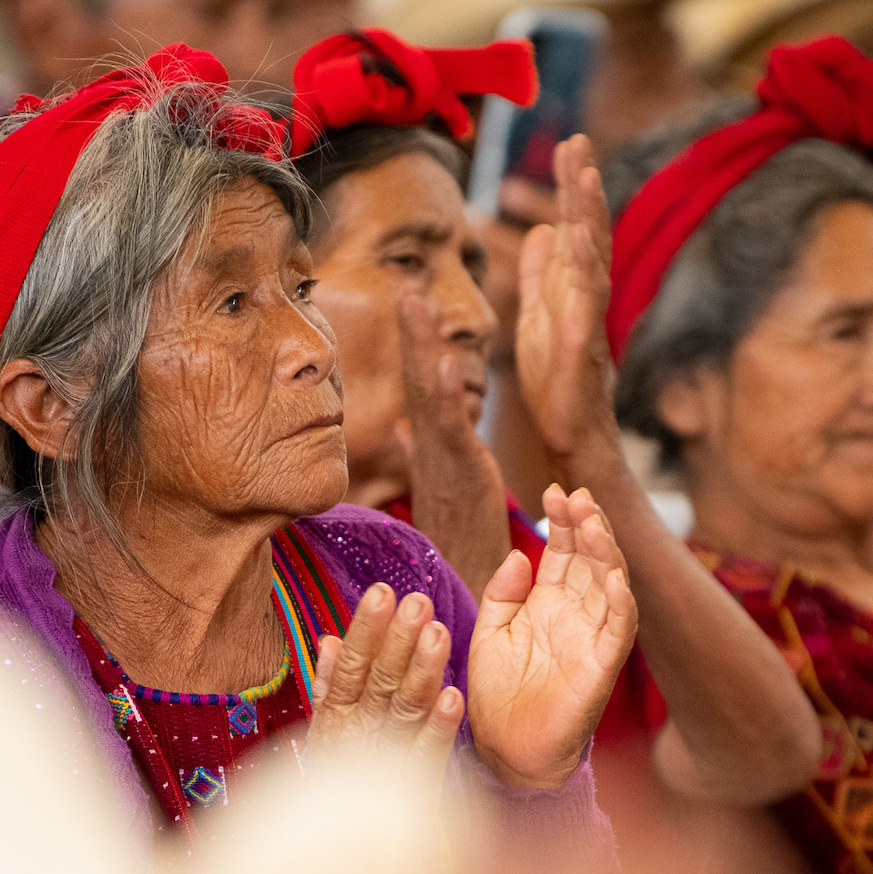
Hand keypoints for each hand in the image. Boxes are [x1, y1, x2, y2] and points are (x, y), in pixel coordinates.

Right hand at [305, 583, 461, 772]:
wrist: (342, 854)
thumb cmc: (336, 782)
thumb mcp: (326, 731)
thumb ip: (330, 685)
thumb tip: (330, 639)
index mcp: (335, 719)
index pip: (350, 666)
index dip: (366, 629)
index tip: (382, 592)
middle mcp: (356, 737)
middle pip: (379, 682)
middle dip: (398, 640)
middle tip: (418, 602)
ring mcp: (383, 762)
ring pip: (403, 711)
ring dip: (422, 672)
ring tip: (440, 633)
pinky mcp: (410, 790)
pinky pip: (425, 756)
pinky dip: (438, 729)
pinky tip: (454, 698)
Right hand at [398, 288, 513, 596]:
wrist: (471, 588)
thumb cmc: (461, 543)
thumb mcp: (443, 489)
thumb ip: (421, 454)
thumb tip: (401, 428)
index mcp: (432, 449)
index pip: (421, 387)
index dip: (413, 344)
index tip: (409, 299)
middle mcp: (432, 451)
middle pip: (417, 381)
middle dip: (410, 333)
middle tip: (404, 285)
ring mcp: (445, 463)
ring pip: (429, 397)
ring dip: (422, 348)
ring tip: (415, 303)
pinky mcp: (465, 477)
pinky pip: (452, 432)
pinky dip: (448, 397)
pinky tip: (444, 363)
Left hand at [466, 484, 636, 789]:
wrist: (506, 751)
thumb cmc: (498, 694)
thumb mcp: (490, 632)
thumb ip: (503, 592)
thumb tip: (522, 554)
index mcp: (548, 603)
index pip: (564, 551)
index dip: (563, 521)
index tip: (554, 491)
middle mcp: (576, 615)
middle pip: (591, 560)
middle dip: (587, 526)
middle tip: (576, 496)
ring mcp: (592, 639)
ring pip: (610, 586)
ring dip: (606, 554)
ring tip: (593, 523)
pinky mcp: (602, 668)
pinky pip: (619, 632)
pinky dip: (622, 605)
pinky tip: (616, 578)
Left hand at [515, 134, 618, 465]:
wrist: (567, 435)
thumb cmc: (556, 381)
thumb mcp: (536, 315)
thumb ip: (539, 274)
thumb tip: (542, 230)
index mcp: (571, 286)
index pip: (574, 225)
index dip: (571, 186)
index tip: (569, 143)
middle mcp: (586, 296)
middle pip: (588, 230)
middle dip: (583, 186)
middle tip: (578, 140)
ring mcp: (589, 319)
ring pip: (594, 259)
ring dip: (592, 218)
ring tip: (587, 176)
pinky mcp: (584, 348)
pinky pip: (588, 305)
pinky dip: (586, 272)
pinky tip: (579, 242)